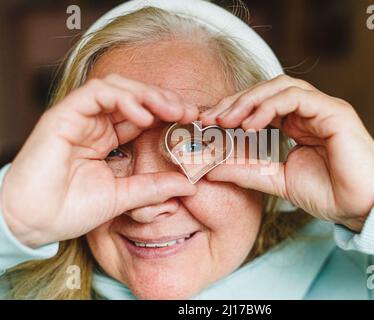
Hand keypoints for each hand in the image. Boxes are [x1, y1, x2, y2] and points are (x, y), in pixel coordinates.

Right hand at [0, 74, 197, 247]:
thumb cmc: (71, 209)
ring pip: (118, 87)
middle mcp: (96, 124)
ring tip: (172, 110)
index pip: (144, 115)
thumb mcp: (123, 197)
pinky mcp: (64, 115)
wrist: (33, 222)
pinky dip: (122, 98)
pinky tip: (143, 116)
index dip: (169, 114)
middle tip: (189, 112)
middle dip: (164, 100)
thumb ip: (154, 187)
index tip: (193, 121)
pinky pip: (96, 93)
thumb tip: (189, 183)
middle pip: (135, 96)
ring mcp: (80, 117)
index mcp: (109, 139)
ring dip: (148, 95)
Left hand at [200, 75, 373, 231]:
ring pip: (281, 86)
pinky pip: (298, 97)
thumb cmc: (326, 192)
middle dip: (235, 101)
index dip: (232, 109)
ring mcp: (322, 108)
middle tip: (210, 118)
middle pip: (266, 90)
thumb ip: (246, 171)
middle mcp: (308, 111)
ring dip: (250, 100)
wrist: (359, 207)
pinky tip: (252, 124)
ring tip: (227, 121)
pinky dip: (271, 106)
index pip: (260, 104)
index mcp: (296, 123)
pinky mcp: (334, 111)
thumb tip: (210, 168)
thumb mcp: (276, 180)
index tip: (206, 123)